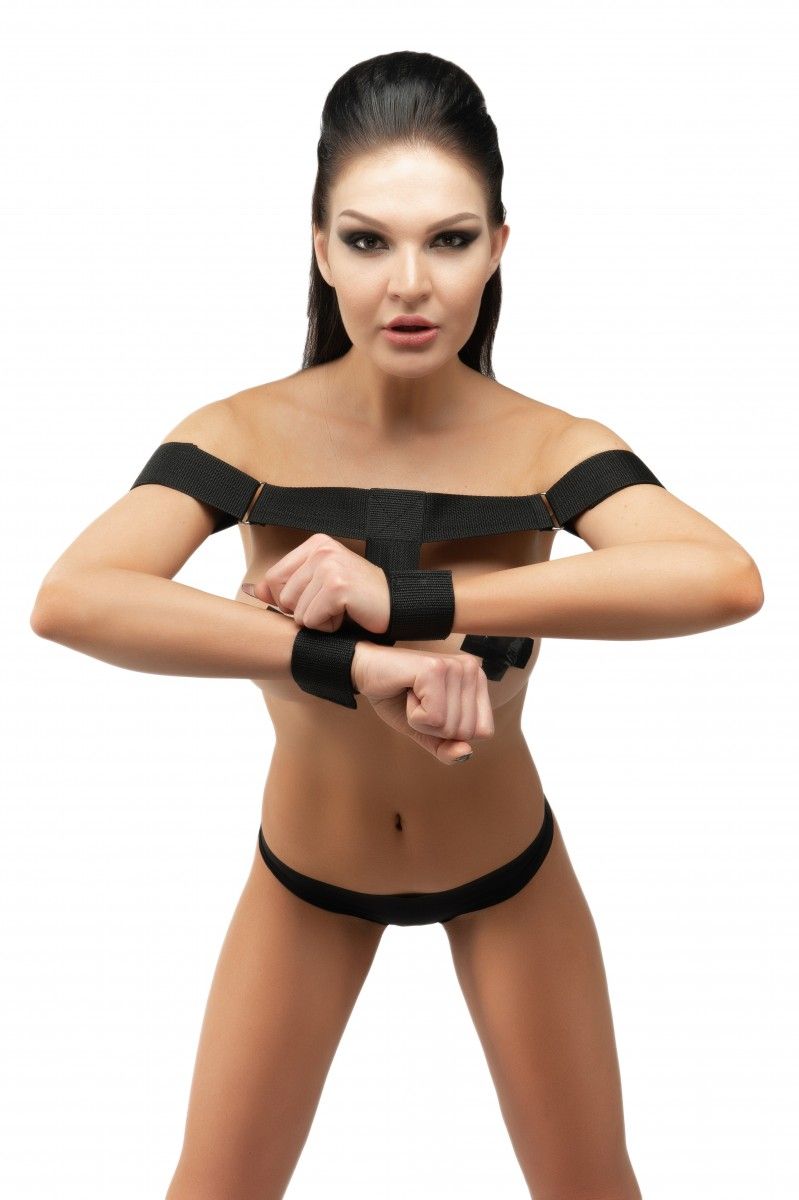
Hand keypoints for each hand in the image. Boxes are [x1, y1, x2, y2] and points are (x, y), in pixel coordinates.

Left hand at [245, 533, 389, 633]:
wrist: (399, 607)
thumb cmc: (360, 600)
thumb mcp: (318, 588)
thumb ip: (285, 587)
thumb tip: (251, 590)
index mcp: (315, 544)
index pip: (273, 578)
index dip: (289, 600)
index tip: (317, 600)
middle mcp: (322, 549)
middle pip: (283, 596)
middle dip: (305, 612)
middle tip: (334, 607)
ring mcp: (330, 565)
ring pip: (296, 611)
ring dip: (318, 621)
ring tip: (342, 611)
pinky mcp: (337, 586)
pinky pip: (312, 620)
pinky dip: (329, 627)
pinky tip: (349, 615)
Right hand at [350, 641, 494, 764]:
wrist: (366, 671)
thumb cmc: (398, 698)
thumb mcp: (426, 731)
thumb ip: (447, 747)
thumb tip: (466, 753)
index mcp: (478, 680)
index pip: (483, 732)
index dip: (452, 733)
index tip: (432, 709)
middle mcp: (472, 669)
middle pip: (466, 732)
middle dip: (435, 728)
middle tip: (419, 701)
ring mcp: (455, 667)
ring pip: (449, 727)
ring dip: (421, 720)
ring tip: (413, 695)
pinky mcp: (435, 669)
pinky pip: (433, 719)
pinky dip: (414, 715)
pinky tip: (408, 692)